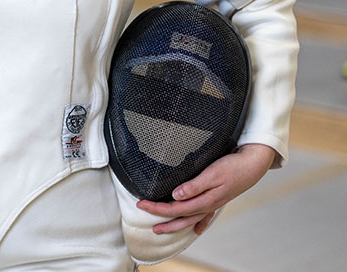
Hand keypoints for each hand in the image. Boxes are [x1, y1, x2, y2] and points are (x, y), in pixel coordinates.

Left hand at [136, 143, 275, 234]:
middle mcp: (208, 204)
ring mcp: (214, 203)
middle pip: (181, 217)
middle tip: (147, 223)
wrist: (254, 164)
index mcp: (205, 200)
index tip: (141, 204)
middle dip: (163, 220)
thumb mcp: (212, 173)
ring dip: (176, 225)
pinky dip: (200, 224)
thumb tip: (175, 196)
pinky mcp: (218, 199)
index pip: (176, 208)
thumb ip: (194, 186)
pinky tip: (196, 230)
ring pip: (191, 219)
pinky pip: (206, 215)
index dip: (157, 208)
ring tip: (162, 230)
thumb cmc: (232, 166)